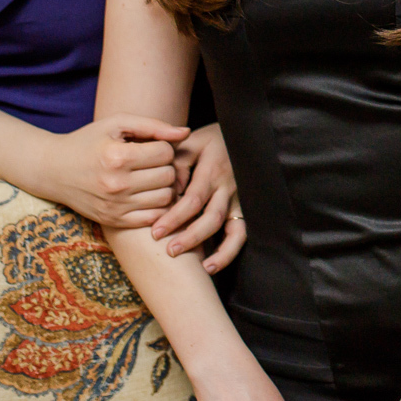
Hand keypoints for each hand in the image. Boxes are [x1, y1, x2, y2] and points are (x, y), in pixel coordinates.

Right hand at [29, 113, 188, 228]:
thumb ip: (153, 125)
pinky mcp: (114, 221)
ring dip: (164, 187)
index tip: (152, 146)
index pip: (165, 153)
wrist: (53, 170)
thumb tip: (185, 132)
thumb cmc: (88, 142)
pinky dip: (156, 206)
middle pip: (168, 176)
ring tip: (151, 178)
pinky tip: (146, 194)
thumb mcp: (116, 124)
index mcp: (117, 157)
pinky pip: (154, 217)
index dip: (164, 147)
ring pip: (166, 198)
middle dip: (166, 166)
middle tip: (154, 163)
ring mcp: (115, 206)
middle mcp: (117, 184)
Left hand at [149, 123, 245, 271]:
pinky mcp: (244, 208)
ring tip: (201, 266)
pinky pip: (241, 233)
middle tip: (169, 250)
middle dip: (190, 237)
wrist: (242, 135)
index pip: (193, 199)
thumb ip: (176, 165)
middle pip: (211, 218)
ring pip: (233, 229)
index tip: (155, 232)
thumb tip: (168, 192)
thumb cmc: (209, 141)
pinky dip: (229, 251)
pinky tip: (212, 265)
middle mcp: (229, 186)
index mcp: (213, 170)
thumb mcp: (190, 144)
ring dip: (218, 250)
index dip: (174, 218)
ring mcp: (239, 199)